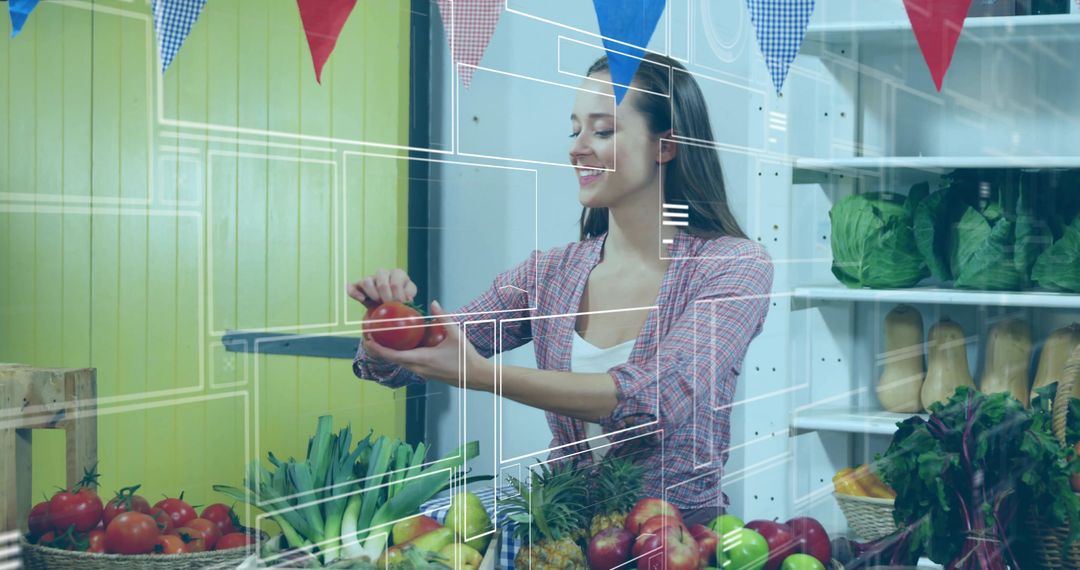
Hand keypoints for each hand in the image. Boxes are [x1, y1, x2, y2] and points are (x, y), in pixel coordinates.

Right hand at [346, 268, 417, 307]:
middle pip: (382, 283)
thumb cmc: (399, 301)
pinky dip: (355, 293)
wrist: (387, 308)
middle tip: (388, 305)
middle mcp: (383, 273)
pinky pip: (352, 286)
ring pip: (367, 281)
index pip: (396, 283)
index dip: (397, 297)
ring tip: (378, 302)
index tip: (399, 305)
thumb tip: (408, 299)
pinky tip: (362, 300)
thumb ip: (409, 296)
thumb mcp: (407, 298)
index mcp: (398, 274)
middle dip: (386, 297)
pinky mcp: (358, 285)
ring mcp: (370, 278)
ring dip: (372, 295)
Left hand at [362, 301, 491, 388]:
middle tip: (367, 336)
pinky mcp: (426, 373)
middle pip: (391, 360)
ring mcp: (421, 372)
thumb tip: (433, 302)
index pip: (392, 356)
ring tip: (379, 339)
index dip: (377, 348)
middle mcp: (418, 368)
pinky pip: (407, 363)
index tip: (367, 339)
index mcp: (422, 359)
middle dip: (377, 349)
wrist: (476, 376)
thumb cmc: (466, 357)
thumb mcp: (455, 334)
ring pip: (398, 362)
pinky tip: (399, 345)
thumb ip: (443, 318)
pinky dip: (398, 355)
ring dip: (386, 353)